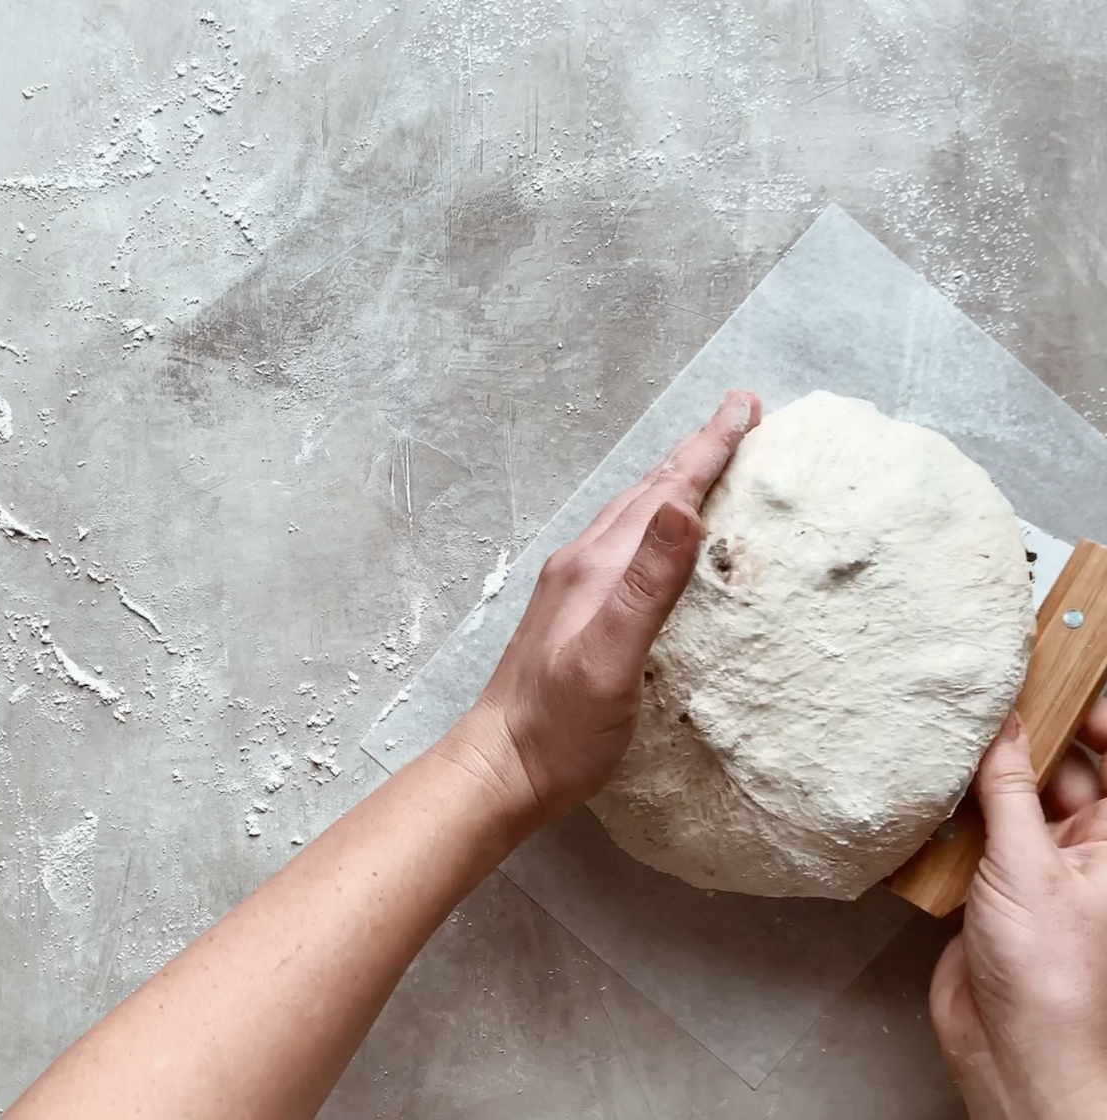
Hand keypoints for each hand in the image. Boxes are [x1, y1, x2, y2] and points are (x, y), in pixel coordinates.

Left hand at [440, 390, 760, 831]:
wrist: (500, 764)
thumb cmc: (559, 726)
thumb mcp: (609, 657)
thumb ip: (644, 583)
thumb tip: (683, 507)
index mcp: (597, 567)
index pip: (665, 494)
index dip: (708, 449)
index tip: (746, 408)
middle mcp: (583, 564)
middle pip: (648, 492)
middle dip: (696, 451)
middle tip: (739, 415)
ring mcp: (573, 586)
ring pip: (633, 514)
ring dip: (674, 480)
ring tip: (706, 460)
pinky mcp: (573, 611)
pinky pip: (624, 544)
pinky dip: (656, 521)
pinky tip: (662, 536)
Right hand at [930, 702, 1106, 1118]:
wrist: (1013, 1054)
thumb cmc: (1054, 978)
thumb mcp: (1030, 868)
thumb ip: (1008, 791)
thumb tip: (1003, 726)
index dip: (1094, 715)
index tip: (1057, 674)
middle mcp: (1077, 848)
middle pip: (1054, 770)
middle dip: (1018, 738)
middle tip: (978, 699)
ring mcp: (1030, 866)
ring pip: (1001, 799)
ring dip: (972, 780)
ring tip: (940, 744)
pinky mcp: (984, 886)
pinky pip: (963, 833)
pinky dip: (941, 817)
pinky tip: (918, 797)